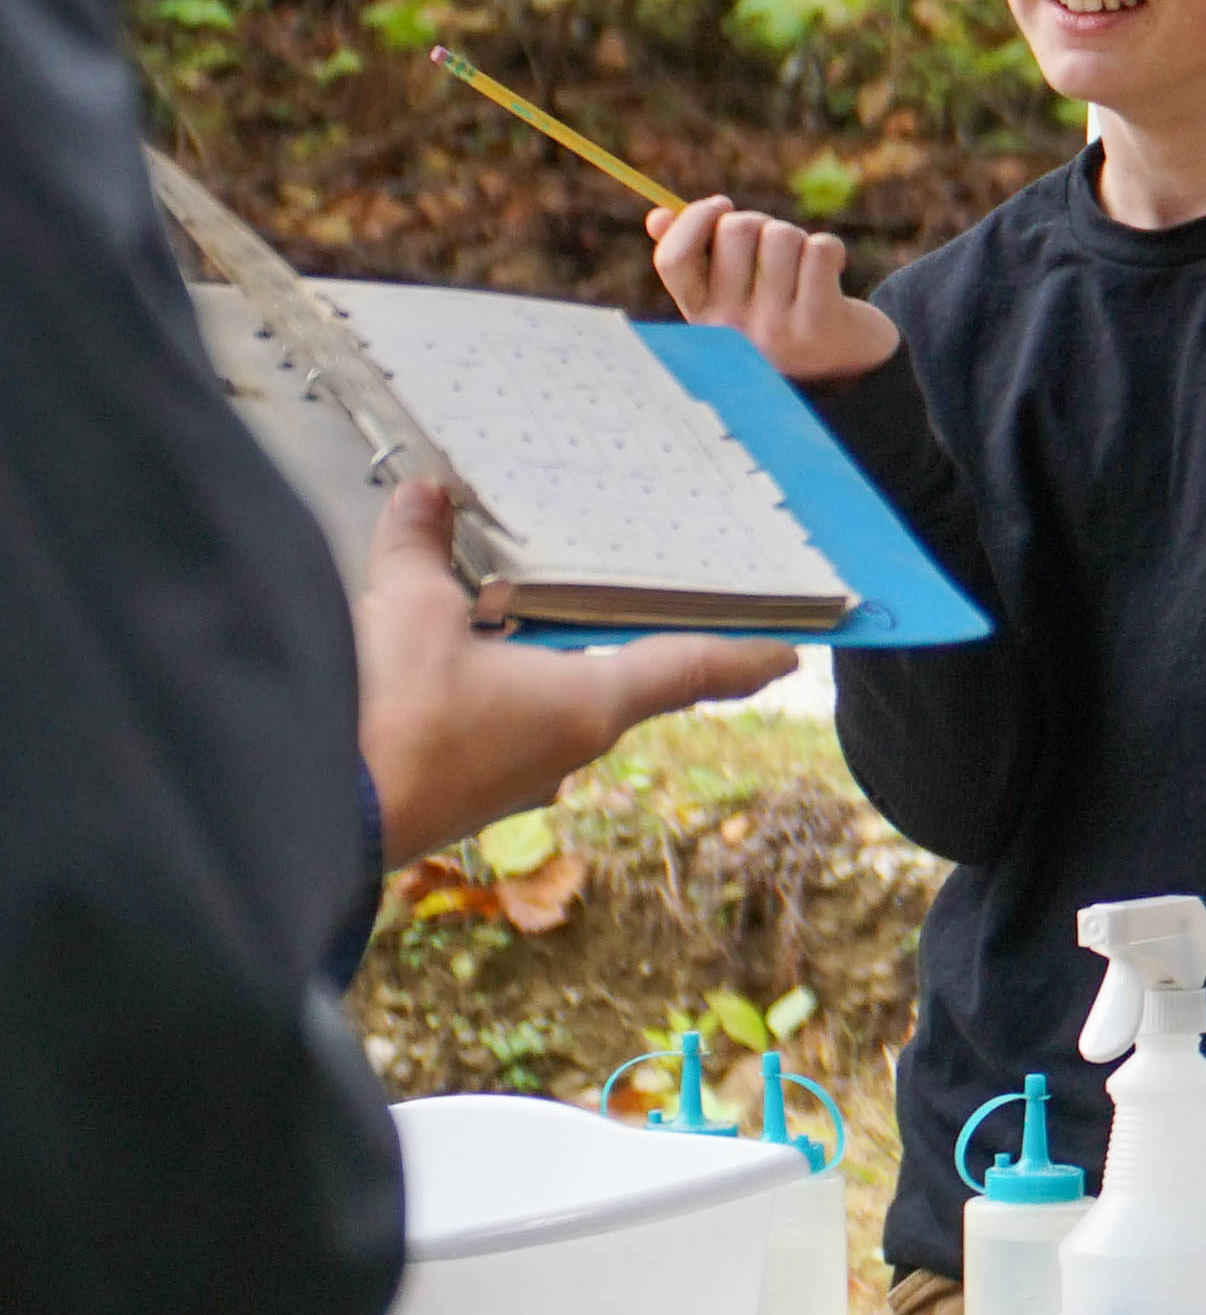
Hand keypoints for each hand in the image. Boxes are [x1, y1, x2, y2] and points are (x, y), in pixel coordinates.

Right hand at [351, 477, 796, 861]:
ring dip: (554, 672)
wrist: (306, 822)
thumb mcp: (405, 612)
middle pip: (624, 686)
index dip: (741, 655)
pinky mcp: (466, 800)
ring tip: (535, 622)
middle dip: (628, 645)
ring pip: (558, 713)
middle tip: (641, 602)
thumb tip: (426, 492)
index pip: (689, 669)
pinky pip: (506, 737)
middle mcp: (567, 749)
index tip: (790, 653)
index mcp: (585, 704)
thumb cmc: (382, 715)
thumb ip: (420, 549)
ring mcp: (517, 783)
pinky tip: (463, 673)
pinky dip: (502, 699)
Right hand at [647, 196, 899, 384]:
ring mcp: (774, 326)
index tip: (720, 205)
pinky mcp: (820, 321)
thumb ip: (694, 257)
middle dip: (760, 223)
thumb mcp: (730, 296)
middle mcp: (730, 326)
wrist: (842, 367)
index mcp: (699, 315)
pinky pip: (821, 248)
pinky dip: (831, 249)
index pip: (672, 258)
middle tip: (775, 246)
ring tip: (803, 266)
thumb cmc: (777, 314)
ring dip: (798, 239)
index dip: (693, 219)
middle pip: (734, 230)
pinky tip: (832, 272)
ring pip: (782, 235)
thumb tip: (658, 215)